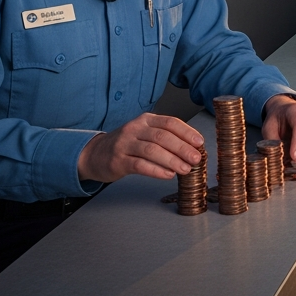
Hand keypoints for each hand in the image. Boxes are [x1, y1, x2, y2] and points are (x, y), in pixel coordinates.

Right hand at [77, 113, 204, 182]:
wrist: (95, 154)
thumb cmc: (127, 144)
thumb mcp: (145, 134)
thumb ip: (166, 138)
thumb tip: (193, 148)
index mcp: (146, 120)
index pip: (170, 122)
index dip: (187, 132)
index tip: (200, 142)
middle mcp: (135, 129)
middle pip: (162, 137)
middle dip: (182, 148)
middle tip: (196, 159)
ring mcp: (124, 144)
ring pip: (152, 150)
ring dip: (172, 160)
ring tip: (185, 169)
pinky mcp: (117, 161)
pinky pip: (139, 165)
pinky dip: (156, 170)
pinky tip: (168, 175)